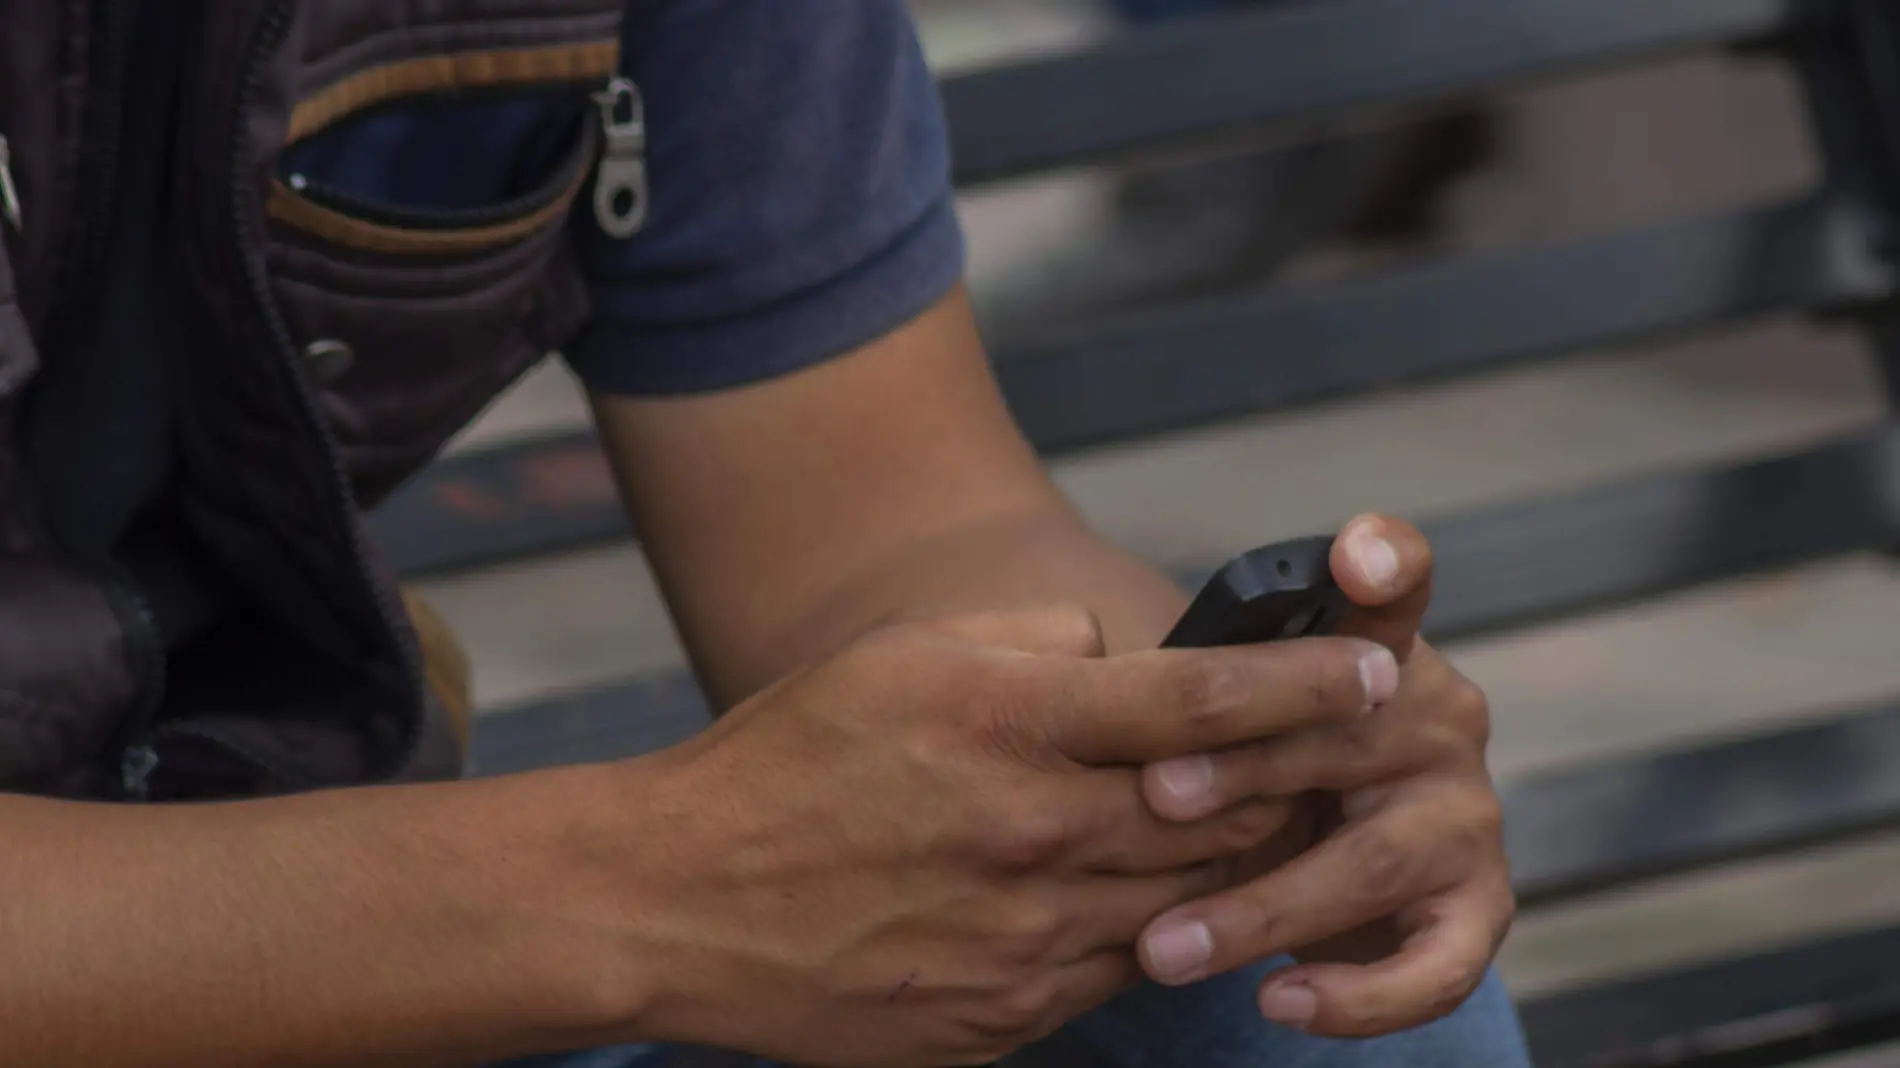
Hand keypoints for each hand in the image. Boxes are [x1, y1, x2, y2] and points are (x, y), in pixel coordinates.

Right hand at [610, 606, 1398, 1065]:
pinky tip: (1145, 897)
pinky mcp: (1004, 1016)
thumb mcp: (905, 654)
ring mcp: (1025, 942)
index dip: (1308, 681)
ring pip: (1189, 902)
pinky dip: (1151, 928)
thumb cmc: (789, 757)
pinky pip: (1118, 971)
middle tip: (1350, 754)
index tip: (1381, 664)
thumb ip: (1036, 638)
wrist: (677, 901)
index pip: (1204, 701)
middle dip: (1300, 780)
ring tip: (1269, 828)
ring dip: (1241, 863)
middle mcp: (1036, 838)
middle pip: (1225, 814)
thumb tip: (1127, 653)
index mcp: (1012, 728)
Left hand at [1134, 514, 1512, 1037]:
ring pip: (1372, 862)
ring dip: (1260, 908)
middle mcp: (1439, 721)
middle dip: (1244, 771)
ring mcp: (1467, 817)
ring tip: (1164, 947)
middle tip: (1153, 796)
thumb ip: (1193, 691)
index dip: (1384, 561)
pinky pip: (1434, 968)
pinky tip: (1279, 1004)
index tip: (1356, 552)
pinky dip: (1356, 997)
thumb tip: (1090, 675)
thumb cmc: (1245, 767)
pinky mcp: (1477, 911)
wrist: (1305, 868)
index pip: (1395, 586)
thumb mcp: (1216, 718)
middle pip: (1345, 738)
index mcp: (1380, 650)